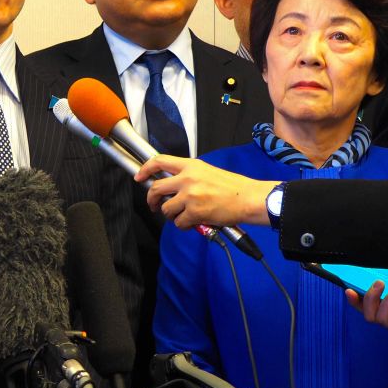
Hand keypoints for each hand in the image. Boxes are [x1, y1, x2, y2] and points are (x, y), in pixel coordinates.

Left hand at [137, 155, 274, 228]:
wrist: (248, 198)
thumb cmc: (232, 187)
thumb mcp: (207, 172)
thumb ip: (188, 175)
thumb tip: (172, 185)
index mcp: (190, 166)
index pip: (159, 161)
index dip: (145, 169)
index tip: (139, 177)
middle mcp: (187, 178)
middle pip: (156, 189)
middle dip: (152, 200)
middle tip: (155, 205)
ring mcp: (190, 196)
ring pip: (166, 209)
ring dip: (171, 215)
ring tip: (182, 216)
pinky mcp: (195, 212)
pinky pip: (178, 223)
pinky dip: (183, 225)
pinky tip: (193, 223)